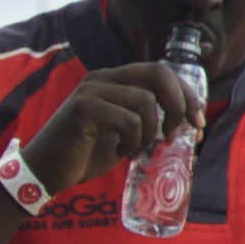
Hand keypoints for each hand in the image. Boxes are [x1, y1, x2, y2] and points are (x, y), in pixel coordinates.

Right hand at [21, 63, 203, 194]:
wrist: (46, 171)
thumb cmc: (88, 153)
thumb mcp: (127, 132)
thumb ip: (151, 119)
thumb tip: (194, 124)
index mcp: (114, 80)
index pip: (161, 72)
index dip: (186, 94)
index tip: (197, 122)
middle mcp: (102, 78)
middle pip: (158, 73)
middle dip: (179, 103)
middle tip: (179, 133)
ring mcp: (91, 91)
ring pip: (146, 102)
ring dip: (150, 133)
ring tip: (136, 150)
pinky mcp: (83, 109)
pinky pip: (129, 121)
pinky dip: (133, 142)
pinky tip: (120, 152)